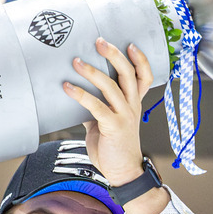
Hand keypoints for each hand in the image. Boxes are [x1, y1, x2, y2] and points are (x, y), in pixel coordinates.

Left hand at [63, 38, 152, 185]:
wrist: (123, 173)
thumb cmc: (114, 148)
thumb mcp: (106, 123)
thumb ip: (97, 107)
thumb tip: (79, 94)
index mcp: (134, 103)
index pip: (144, 76)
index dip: (140, 59)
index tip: (130, 44)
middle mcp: (132, 106)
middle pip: (128, 74)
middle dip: (114, 54)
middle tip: (99, 41)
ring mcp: (124, 116)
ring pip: (111, 86)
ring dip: (92, 71)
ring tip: (76, 61)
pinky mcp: (113, 127)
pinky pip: (96, 106)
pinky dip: (80, 95)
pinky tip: (67, 88)